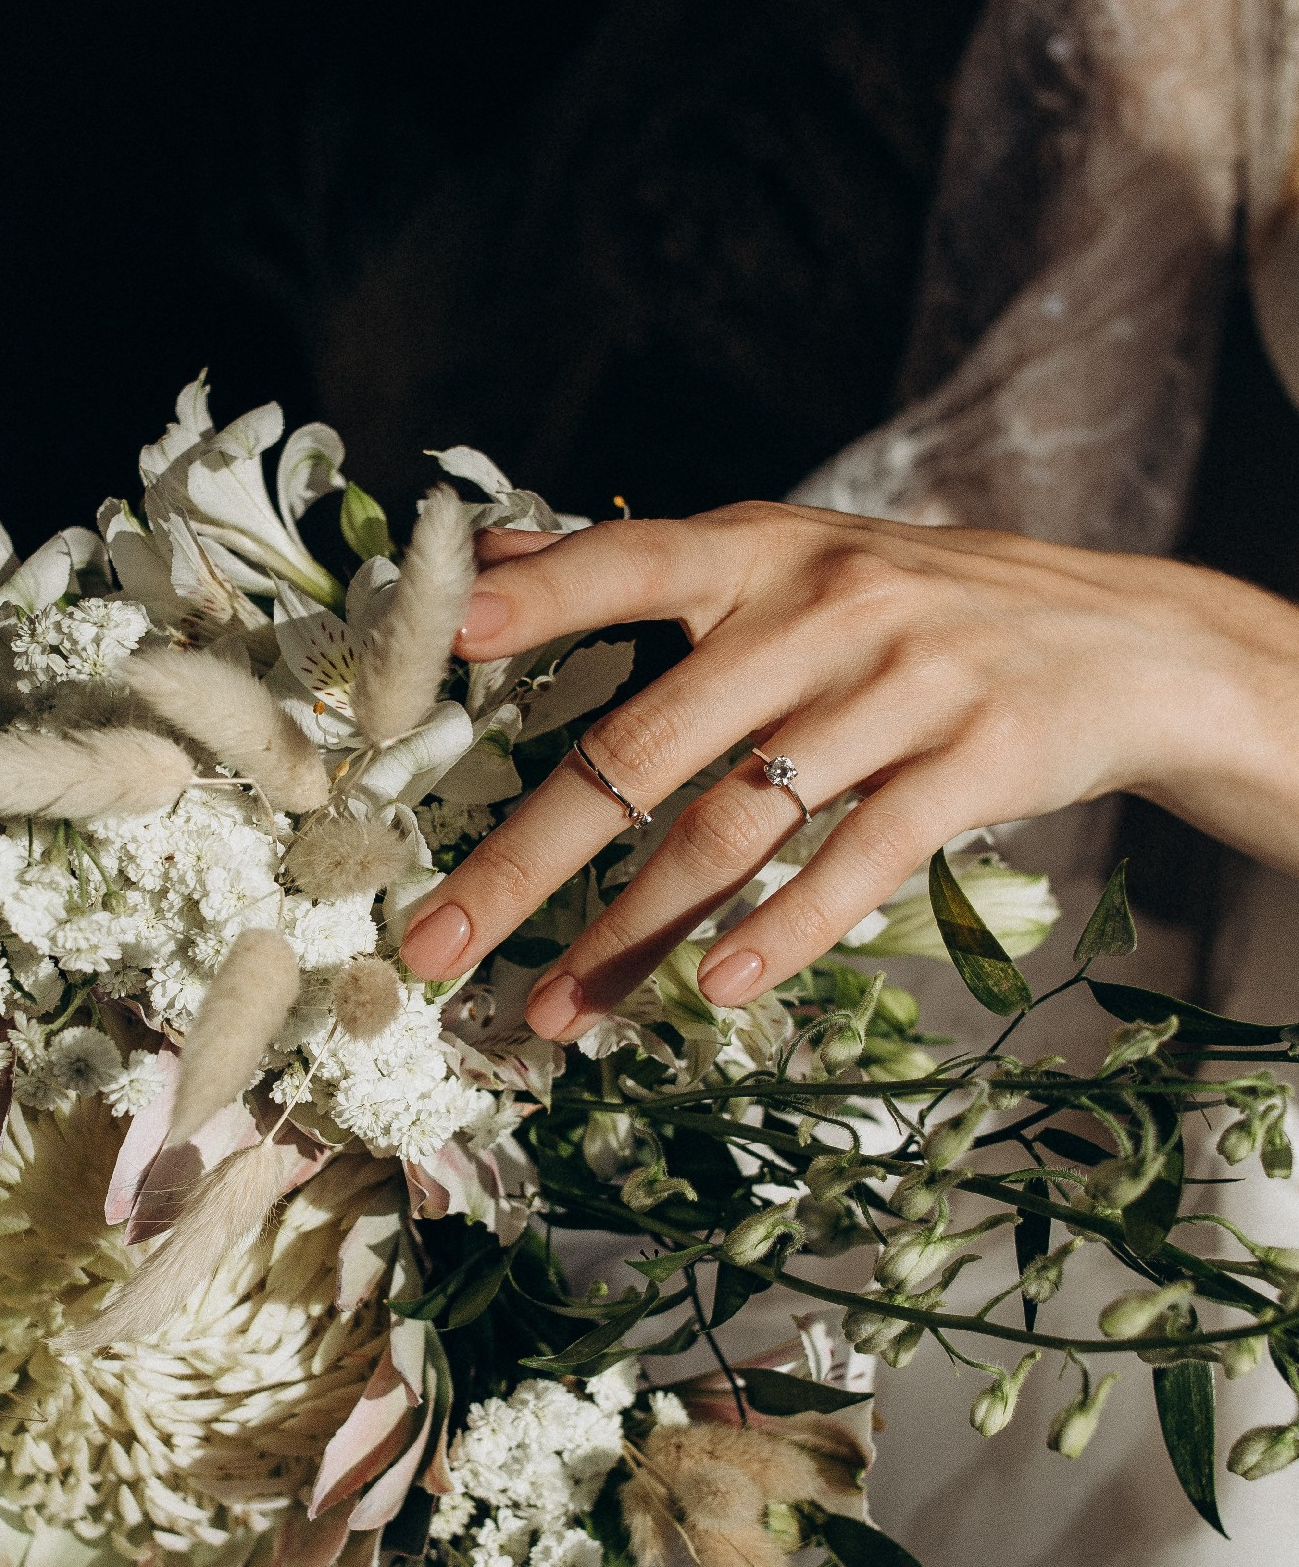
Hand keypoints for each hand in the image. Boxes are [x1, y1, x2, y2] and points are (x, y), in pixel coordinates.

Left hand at [396, 501, 1298, 1036]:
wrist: (1129, 637)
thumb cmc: (919, 606)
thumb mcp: (792, 554)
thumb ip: (649, 565)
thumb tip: (496, 555)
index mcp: (760, 553)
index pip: (633, 562)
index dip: (545, 598)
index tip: (453, 639)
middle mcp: (822, 609)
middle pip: (646, 747)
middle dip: (527, 861)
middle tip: (436, 946)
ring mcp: (902, 687)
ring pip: (734, 828)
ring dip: (630, 937)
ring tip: (554, 1012)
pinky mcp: (975, 763)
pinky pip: (856, 862)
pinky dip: (780, 934)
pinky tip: (715, 992)